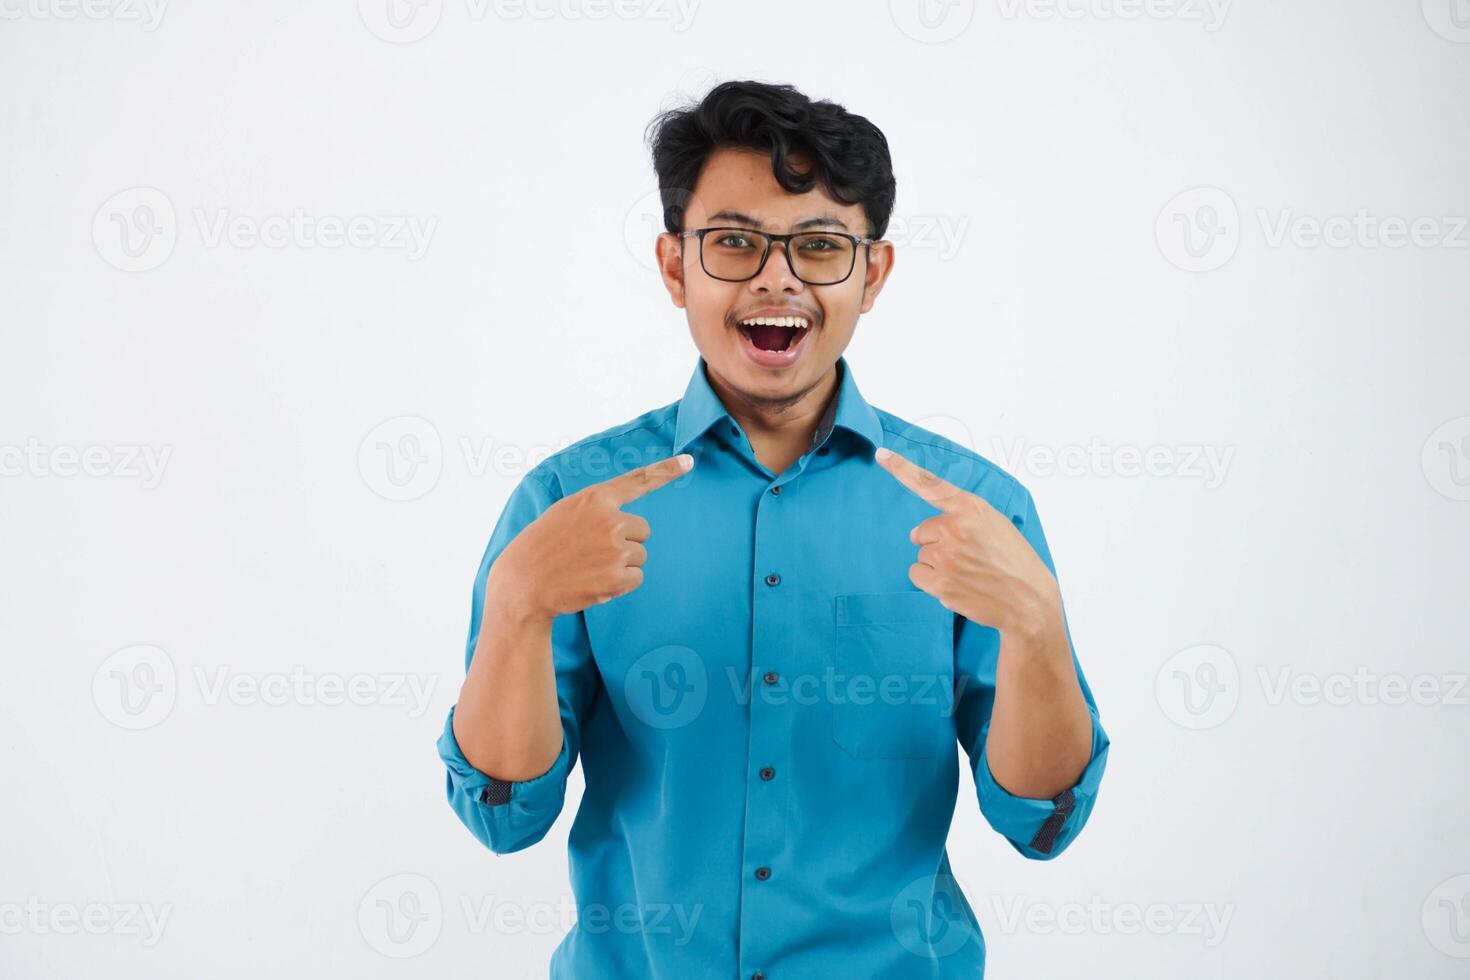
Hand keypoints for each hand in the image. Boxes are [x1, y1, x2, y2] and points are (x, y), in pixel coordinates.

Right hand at [487, 454, 693, 623]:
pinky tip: (595, 583)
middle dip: (626, 542)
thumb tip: (628, 524)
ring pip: (640, 556)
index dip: (666, 471)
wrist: (523, 582)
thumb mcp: (566, 513)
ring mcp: (615, 549)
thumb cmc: (543, 546)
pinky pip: (636, 579)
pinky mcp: (617, 576)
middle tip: (593, 552)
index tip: (688, 461)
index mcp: (595, 498)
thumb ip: (597, 510)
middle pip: (643, 530)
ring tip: (588, 568)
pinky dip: (621, 585)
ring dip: (621, 565)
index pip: (637, 481)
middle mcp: (609, 520)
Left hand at [875, 447, 1061, 642]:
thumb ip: (960, 518)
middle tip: (967, 555)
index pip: (930, 484)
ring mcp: (946, 556)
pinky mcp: (940, 583)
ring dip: (937, 563)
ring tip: (967, 572)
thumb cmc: (1014, 560)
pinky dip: (930, 580)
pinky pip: (917, 573)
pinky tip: (955, 584)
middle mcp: (955, 528)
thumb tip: (916, 533)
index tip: (882, 454)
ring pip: (921, 554)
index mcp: (970, 508)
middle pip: (922, 531)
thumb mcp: (995, 523)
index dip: (901, 468)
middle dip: (938, 543)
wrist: (1028, 600)